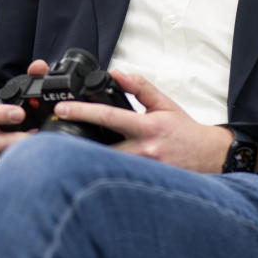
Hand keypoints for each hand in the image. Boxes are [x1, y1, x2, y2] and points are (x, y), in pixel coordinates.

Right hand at [0, 59, 49, 168]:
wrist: (10, 137)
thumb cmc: (17, 114)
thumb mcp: (24, 94)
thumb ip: (33, 78)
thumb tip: (39, 66)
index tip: (20, 113)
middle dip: (12, 140)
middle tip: (34, 136)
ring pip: (3, 160)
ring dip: (23, 155)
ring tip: (43, 150)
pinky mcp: (7, 169)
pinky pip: (11, 172)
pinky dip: (27, 169)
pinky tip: (43, 163)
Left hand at [52, 71, 235, 172]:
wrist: (210, 158)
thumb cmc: (184, 131)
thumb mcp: (164, 103)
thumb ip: (140, 87)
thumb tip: (117, 72)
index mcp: (147, 127)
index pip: (109, 117)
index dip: (83, 112)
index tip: (61, 109)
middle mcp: (143, 151)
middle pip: (100, 148)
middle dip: (74, 144)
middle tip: (47, 139)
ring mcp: (142, 171)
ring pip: (104, 167)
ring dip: (82, 161)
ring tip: (58, 156)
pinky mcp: (141, 185)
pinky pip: (114, 179)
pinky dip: (98, 174)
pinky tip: (83, 172)